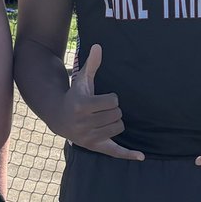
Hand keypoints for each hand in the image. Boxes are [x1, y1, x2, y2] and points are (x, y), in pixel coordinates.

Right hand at [60, 44, 143, 160]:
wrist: (59, 117)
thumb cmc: (76, 95)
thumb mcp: (82, 79)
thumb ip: (92, 64)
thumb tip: (98, 46)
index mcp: (82, 105)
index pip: (113, 101)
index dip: (112, 98)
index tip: (104, 99)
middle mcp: (84, 123)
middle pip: (117, 115)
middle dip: (113, 110)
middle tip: (103, 109)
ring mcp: (89, 136)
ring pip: (119, 127)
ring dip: (116, 121)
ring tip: (104, 118)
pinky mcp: (94, 146)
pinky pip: (114, 152)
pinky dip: (128, 154)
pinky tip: (141, 156)